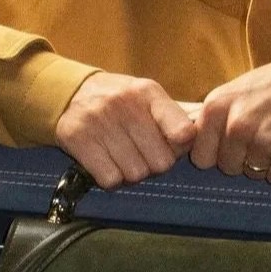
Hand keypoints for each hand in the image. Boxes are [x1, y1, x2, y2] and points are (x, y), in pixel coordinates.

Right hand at [55, 72, 196, 188]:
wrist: (69, 93)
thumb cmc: (120, 101)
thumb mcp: (147, 97)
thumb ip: (174, 117)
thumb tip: (201, 139)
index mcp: (148, 92)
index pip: (183, 132)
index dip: (181, 148)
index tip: (171, 145)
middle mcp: (125, 104)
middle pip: (161, 163)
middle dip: (155, 166)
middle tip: (143, 155)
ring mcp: (99, 121)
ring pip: (135, 175)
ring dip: (132, 174)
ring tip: (124, 157)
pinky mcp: (77, 139)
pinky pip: (110, 179)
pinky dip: (111, 178)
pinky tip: (107, 163)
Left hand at [187, 51, 270, 184]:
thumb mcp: (235, 91)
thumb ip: (214, 118)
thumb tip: (189, 144)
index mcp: (217, 107)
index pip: (201, 157)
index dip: (215, 153)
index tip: (228, 144)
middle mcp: (237, 125)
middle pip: (227, 167)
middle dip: (241, 158)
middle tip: (260, 134)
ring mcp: (263, 141)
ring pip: (252, 173)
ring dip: (264, 161)